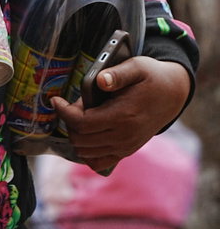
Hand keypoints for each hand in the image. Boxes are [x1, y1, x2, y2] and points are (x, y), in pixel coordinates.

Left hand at [51, 56, 190, 173]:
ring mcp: (126, 147)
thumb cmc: (151, 78)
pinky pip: (98, 162)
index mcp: (124, 115)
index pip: (82, 123)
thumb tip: (100, 80)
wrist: (172, 95)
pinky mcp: (126, 151)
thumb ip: (117, 74)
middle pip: (80, 139)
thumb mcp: (137, 67)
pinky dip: (86, 151)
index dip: (64, 112)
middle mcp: (125, 136)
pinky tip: (85, 134)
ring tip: (81, 116)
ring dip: (76, 135)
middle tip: (72, 106)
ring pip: (86, 152)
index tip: (55, 100)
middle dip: (69, 122)